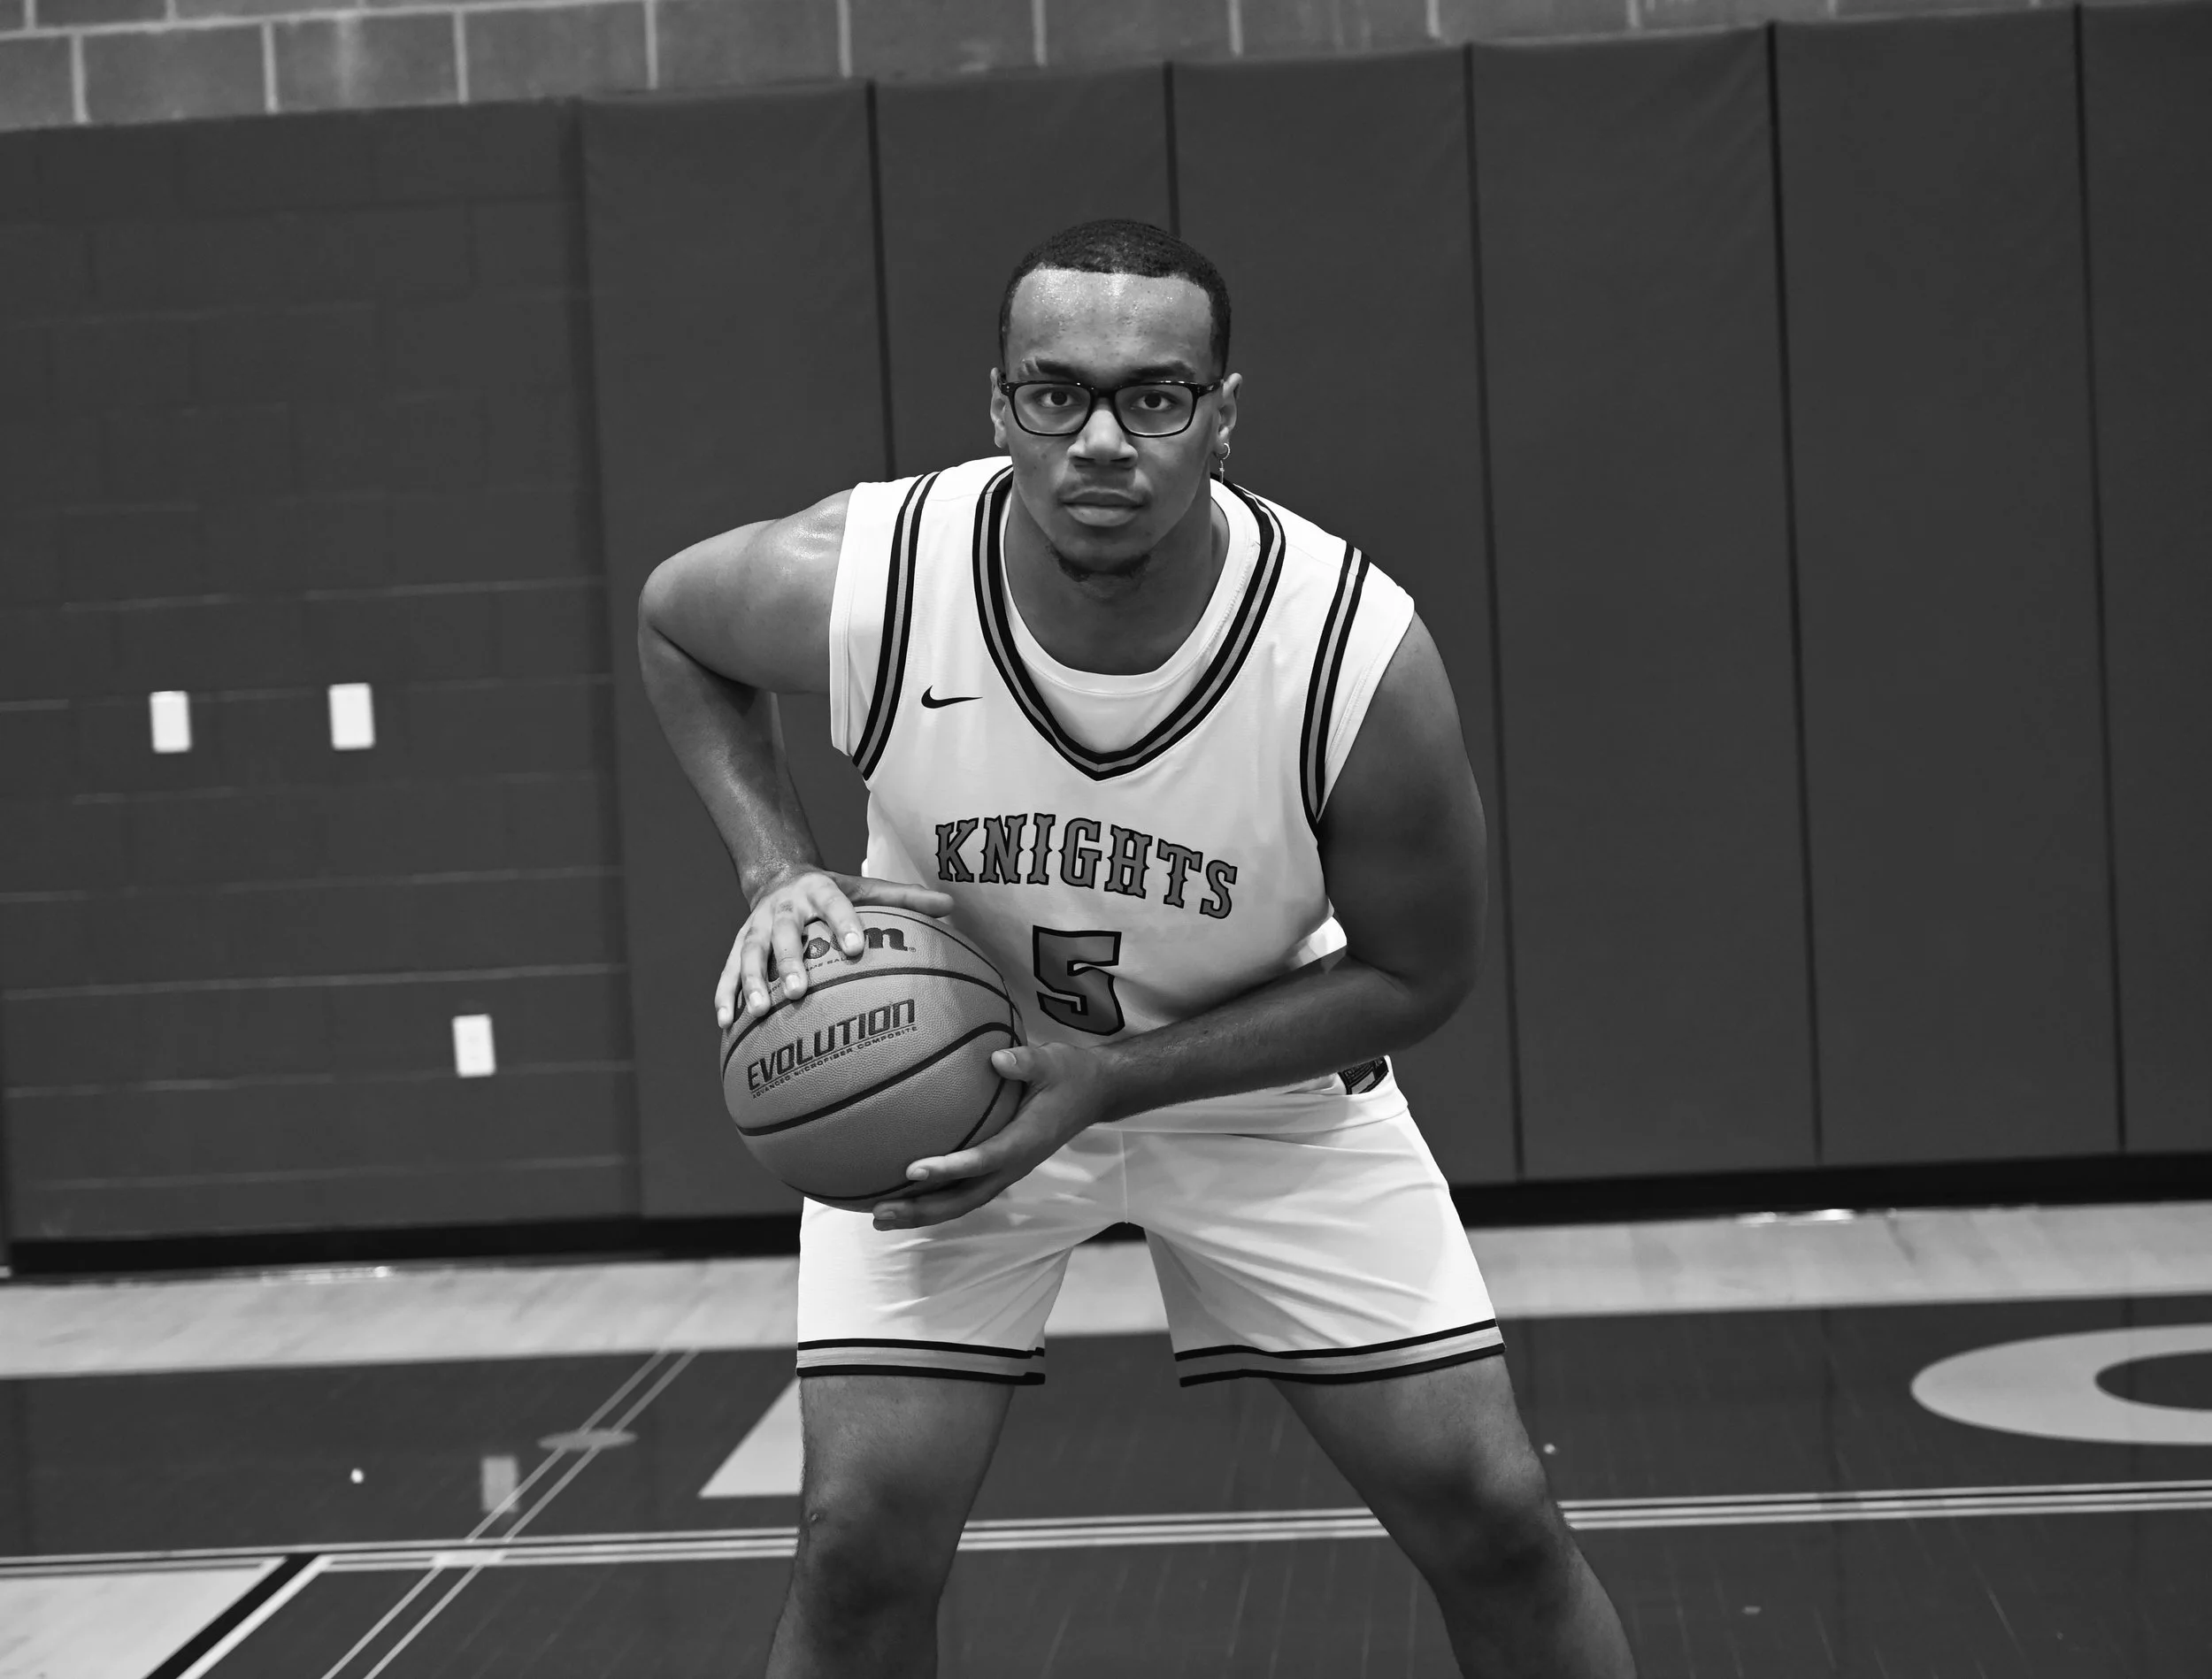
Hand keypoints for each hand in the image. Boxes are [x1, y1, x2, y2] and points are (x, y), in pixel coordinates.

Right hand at [717, 869, 954, 1028]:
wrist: (779, 876)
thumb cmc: (833, 894)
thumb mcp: (866, 888)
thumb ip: (905, 899)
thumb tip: (952, 906)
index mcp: (819, 890)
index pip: (833, 904)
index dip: (843, 923)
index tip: (855, 948)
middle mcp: (784, 907)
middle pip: (784, 932)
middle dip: (788, 961)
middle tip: (797, 991)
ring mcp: (756, 926)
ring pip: (749, 952)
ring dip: (751, 981)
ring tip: (759, 1012)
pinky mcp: (737, 944)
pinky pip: (727, 971)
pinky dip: (725, 995)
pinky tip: (727, 1023)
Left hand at [874, 1042, 1114, 1229]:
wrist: (1093, 1094)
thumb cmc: (1069, 1074)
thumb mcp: (1054, 1061)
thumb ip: (1026, 1060)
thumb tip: (996, 1058)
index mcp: (1026, 1141)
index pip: (984, 1160)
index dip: (949, 1168)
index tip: (912, 1170)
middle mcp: (1014, 1165)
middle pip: (964, 1199)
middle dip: (922, 1209)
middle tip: (880, 1212)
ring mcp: (1006, 1171)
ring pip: (961, 1202)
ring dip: (922, 1212)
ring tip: (879, 1216)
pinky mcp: (999, 1168)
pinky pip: (963, 1190)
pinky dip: (933, 1198)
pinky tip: (901, 1194)